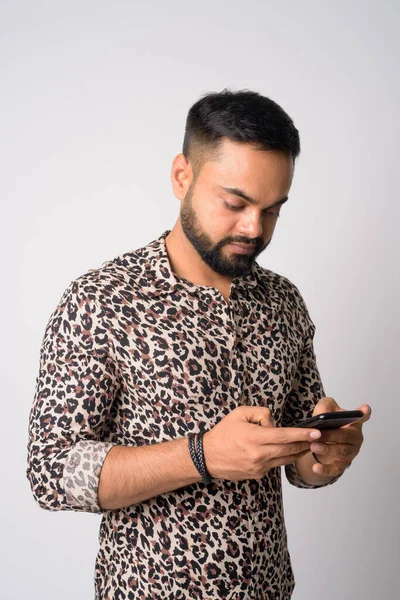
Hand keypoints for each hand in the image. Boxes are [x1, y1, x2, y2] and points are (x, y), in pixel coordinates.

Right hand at [203, 406, 321, 480]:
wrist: (208, 456)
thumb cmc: (224, 433)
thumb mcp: (240, 413)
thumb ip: (262, 414)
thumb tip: (275, 424)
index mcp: (255, 438)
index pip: (285, 436)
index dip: (302, 434)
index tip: (316, 432)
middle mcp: (259, 455)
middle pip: (290, 450)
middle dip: (306, 444)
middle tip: (319, 438)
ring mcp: (259, 467)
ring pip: (286, 459)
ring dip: (299, 452)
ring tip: (309, 445)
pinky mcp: (258, 474)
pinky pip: (276, 465)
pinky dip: (284, 457)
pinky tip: (288, 451)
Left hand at [309, 397, 370, 476]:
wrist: (322, 439)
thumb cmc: (328, 422)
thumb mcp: (325, 408)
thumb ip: (325, 407)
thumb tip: (322, 415)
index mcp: (353, 422)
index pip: (361, 417)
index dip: (364, 414)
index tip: (365, 410)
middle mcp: (355, 437)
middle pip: (346, 437)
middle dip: (331, 436)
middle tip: (318, 435)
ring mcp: (351, 452)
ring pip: (341, 452)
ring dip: (327, 450)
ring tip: (314, 447)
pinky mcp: (343, 464)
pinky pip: (336, 469)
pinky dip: (326, 469)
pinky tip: (316, 468)